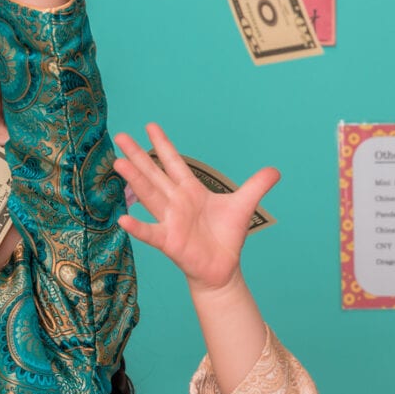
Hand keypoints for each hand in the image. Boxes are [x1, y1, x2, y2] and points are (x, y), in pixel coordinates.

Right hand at [113, 123, 278, 293]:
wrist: (223, 267)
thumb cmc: (226, 236)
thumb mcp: (244, 206)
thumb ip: (257, 186)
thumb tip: (276, 170)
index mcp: (191, 191)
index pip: (174, 163)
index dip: (163, 145)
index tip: (150, 125)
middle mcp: (176, 202)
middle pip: (154, 174)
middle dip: (138, 155)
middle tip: (120, 135)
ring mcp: (170, 221)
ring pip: (149, 196)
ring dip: (135, 180)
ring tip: (118, 162)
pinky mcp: (170, 242)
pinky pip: (151, 233)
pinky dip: (138, 227)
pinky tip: (123, 219)